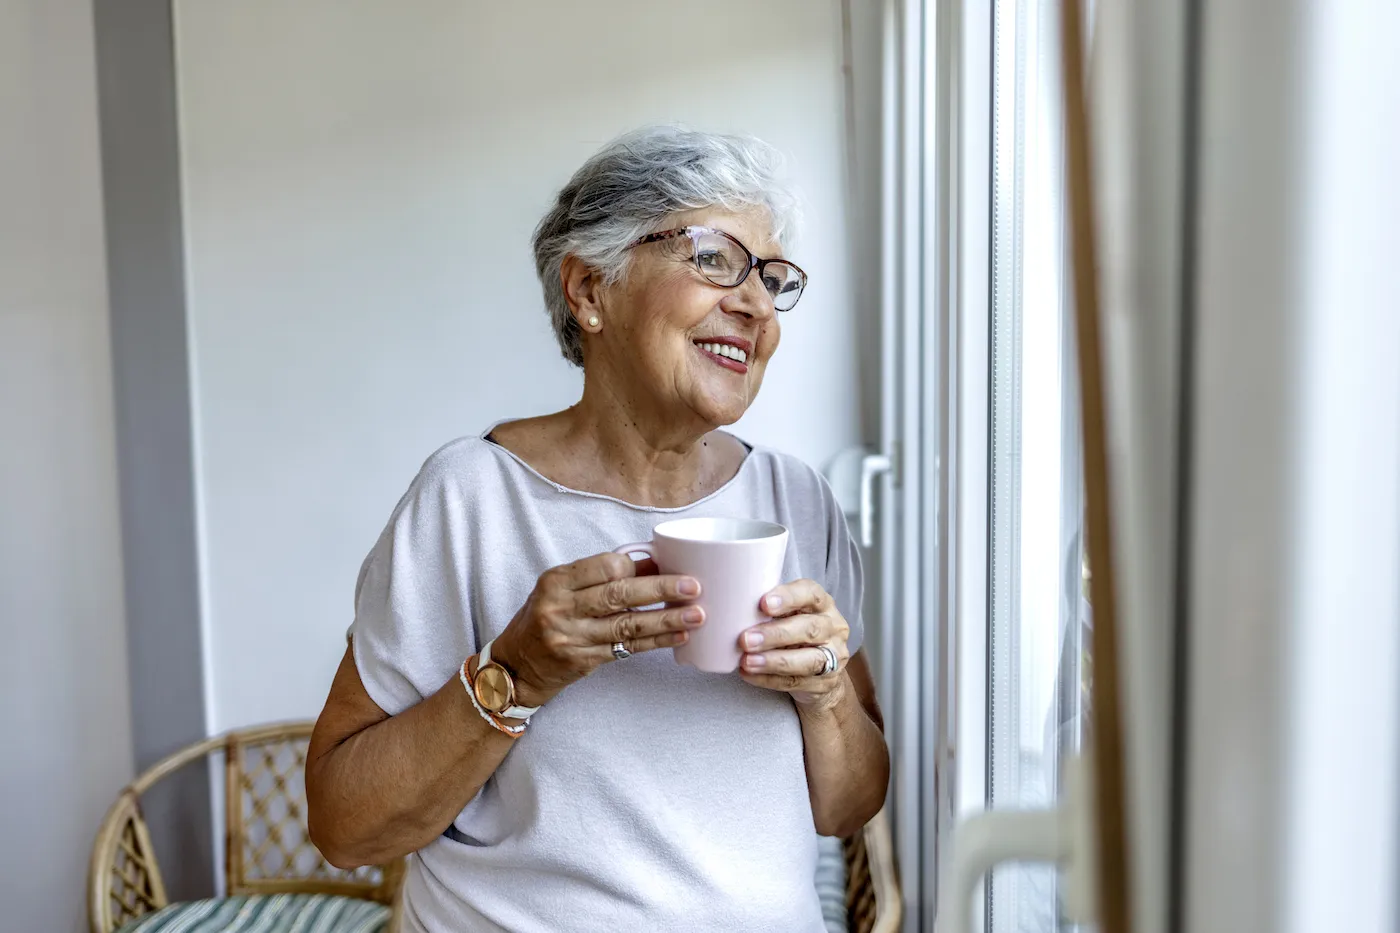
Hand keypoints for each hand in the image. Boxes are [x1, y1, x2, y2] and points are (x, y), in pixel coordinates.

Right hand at [490, 552, 703, 706]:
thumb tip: (652, 563)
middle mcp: (562, 608)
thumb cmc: (544, 618)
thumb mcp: (562, 589)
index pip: (605, 566)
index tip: (667, 563)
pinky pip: (627, 650)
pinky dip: (656, 642)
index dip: (639, 566)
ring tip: (696, 614)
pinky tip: (678, 636)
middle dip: (661, 589)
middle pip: (619, 595)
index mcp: (556, 581)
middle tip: (693, 586)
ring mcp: (572, 637)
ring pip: (628, 626)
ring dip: (667, 620)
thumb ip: (600, 576)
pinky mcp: (583, 661)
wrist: (516, 666)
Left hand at [738, 579, 850, 709]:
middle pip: (809, 628)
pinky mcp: (827, 682)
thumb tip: (730, 606)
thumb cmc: (795, 633)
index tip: (764, 603)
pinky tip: (749, 674)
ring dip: (773, 661)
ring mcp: (834, 656)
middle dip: (776, 634)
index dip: (788, 597)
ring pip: (807, 660)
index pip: (810, 593)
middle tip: (746, 639)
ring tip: (747, 661)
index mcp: (823, 604)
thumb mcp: (788, 614)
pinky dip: (769, 678)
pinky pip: (797, 682)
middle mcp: (834, 627)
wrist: (818, 672)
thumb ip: (769, 609)